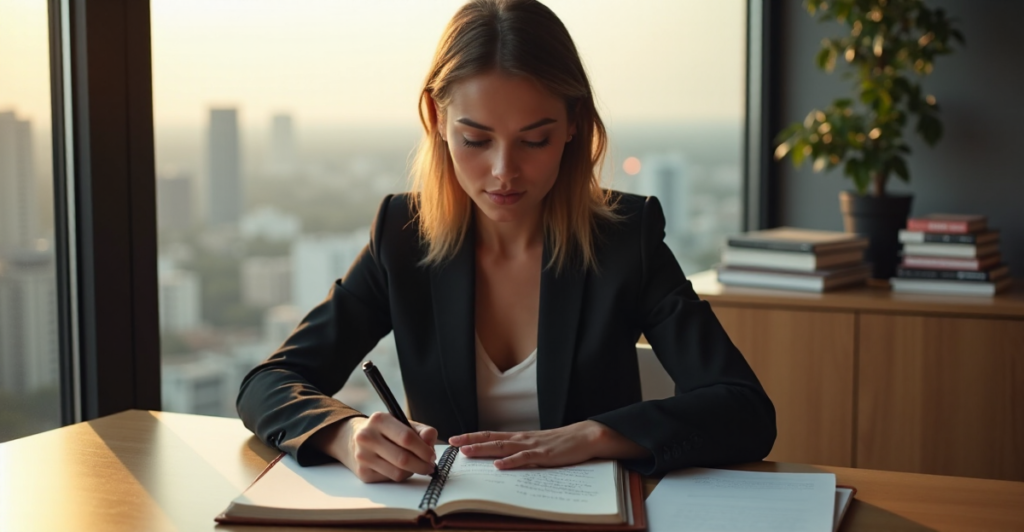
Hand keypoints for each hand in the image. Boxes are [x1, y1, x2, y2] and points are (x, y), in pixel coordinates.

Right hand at [313, 412, 437, 482]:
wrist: (352, 439)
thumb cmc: (384, 431)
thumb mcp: (402, 423)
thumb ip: (421, 430)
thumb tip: (431, 439)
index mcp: (379, 420)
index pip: (406, 437)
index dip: (423, 449)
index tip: (432, 455)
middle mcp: (367, 437)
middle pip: (402, 458)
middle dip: (422, 465)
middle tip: (430, 466)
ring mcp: (362, 456)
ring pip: (397, 472)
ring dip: (412, 471)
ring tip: (416, 465)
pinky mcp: (362, 472)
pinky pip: (390, 478)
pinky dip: (401, 475)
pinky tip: (400, 468)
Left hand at [448, 421, 647, 469]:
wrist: (586, 436)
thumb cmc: (562, 444)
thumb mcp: (538, 447)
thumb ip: (522, 451)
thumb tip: (504, 460)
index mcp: (520, 437)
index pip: (491, 435)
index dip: (472, 436)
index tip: (455, 439)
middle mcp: (523, 438)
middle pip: (491, 438)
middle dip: (470, 441)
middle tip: (451, 443)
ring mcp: (533, 446)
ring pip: (503, 446)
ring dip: (483, 449)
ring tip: (466, 452)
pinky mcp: (544, 455)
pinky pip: (524, 458)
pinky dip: (511, 462)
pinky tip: (499, 465)